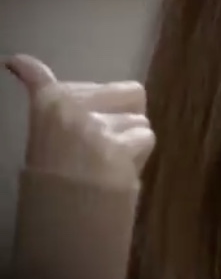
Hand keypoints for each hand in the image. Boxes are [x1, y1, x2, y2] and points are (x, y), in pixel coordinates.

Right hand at [4, 54, 154, 188]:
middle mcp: (71, 108)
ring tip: (109, 161)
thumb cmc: (58, 181)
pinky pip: (146, 137)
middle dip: (125, 113)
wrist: (67, 215)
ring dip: (132, 139)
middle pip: (128, 92)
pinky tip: (119, 170)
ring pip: (140, 120)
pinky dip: (139, 154)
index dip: (30, 71)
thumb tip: (19, 62)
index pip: (39, 79)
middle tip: (105, 141)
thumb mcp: (46, 138)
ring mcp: (96, 126)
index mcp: (47, 105)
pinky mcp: (119, 145)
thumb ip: (50, 101)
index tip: (16, 63)